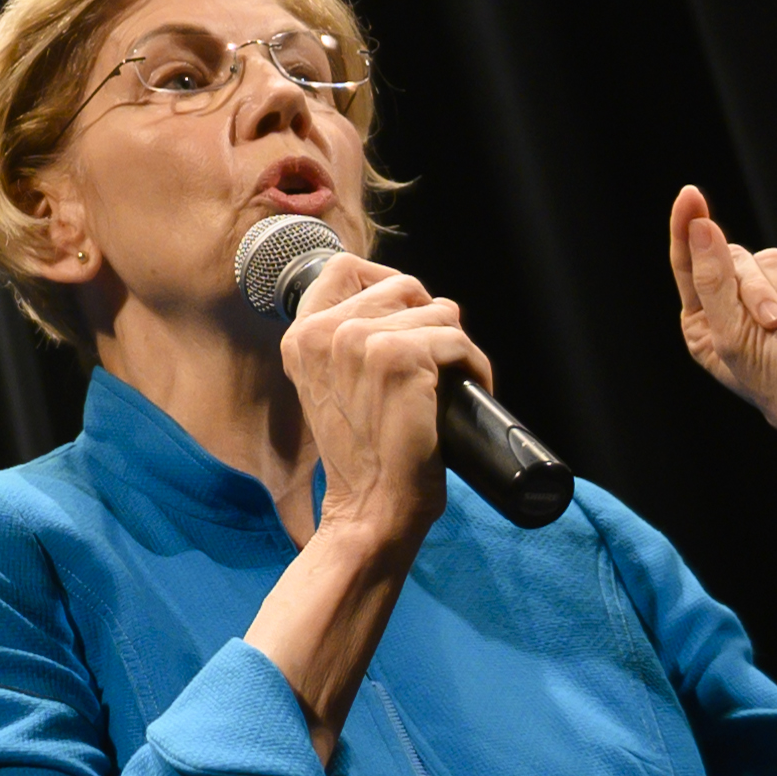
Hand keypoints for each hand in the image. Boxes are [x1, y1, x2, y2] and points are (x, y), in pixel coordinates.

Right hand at [283, 250, 494, 548]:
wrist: (371, 507)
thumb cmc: (365, 455)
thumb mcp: (334, 386)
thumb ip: (346, 343)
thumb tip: (412, 303)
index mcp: (301, 337)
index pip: (343, 268)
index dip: (385, 282)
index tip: (407, 315)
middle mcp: (324, 332)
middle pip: (403, 286)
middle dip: (431, 321)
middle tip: (436, 365)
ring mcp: (359, 341)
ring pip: (438, 312)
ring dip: (456, 348)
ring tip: (449, 385)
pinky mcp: (399, 358)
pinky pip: (458, 340)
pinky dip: (475, 367)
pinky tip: (466, 395)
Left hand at [666, 184, 776, 450]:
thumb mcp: (733, 337)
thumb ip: (714, 280)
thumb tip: (701, 225)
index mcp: (708, 320)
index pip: (691, 264)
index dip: (688, 228)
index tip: (691, 195)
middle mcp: (743, 305)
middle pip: (734, 256)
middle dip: (755, 288)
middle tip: (774, 327)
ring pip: (776, 259)